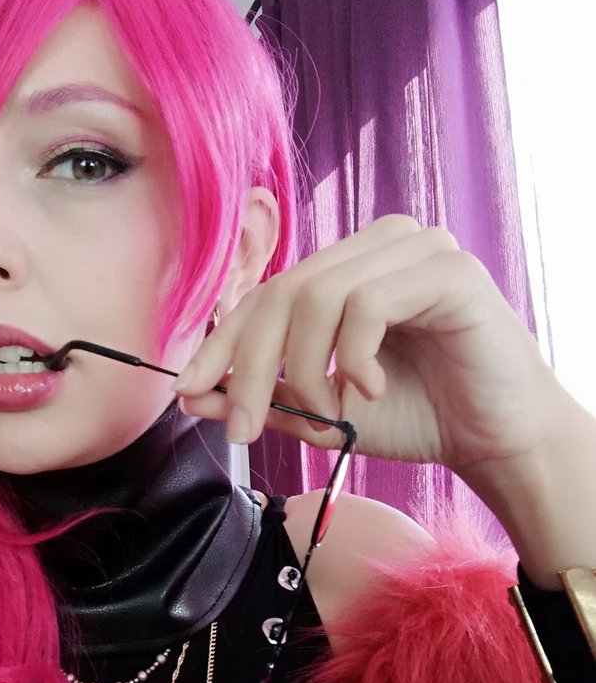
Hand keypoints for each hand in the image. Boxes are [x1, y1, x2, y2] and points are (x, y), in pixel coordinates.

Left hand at [175, 215, 564, 476]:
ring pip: (316, 296)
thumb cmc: (416, 415)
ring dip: (304, 370)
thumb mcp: (322, 413)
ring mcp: (414, 248)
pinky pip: (367, 303)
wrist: (494, 437)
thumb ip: (264, 398)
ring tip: (327, 412)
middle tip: (241, 428)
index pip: (263, 295)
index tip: (187, 392)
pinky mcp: (447, 269)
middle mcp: (375, 245)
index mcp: (345, 268)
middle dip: (246, 368)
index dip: (219, 344)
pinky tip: (372, 389)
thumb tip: (192, 396)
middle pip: (280, 294)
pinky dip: (354, 358)